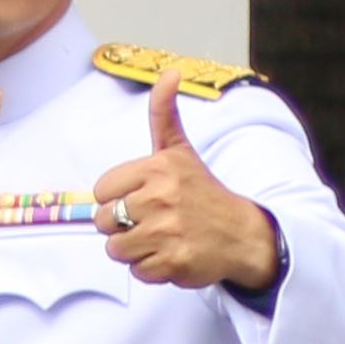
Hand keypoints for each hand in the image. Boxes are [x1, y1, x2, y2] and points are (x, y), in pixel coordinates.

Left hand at [90, 85, 284, 292]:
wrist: (243, 233)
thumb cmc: (202, 191)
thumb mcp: (180, 150)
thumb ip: (164, 114)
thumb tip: (169, 72)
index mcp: (157, 168)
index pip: (101, 191)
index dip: (117, 197)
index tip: (142, 197)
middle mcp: (161, 198)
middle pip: (103, 221)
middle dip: (122, 225)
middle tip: (152, 220)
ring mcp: (167, 232)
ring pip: (116, 249)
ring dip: (134, 248)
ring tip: (161, 237)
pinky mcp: (173, 262)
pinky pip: (136, 271)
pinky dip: (151, 268)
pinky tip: (172, 253)